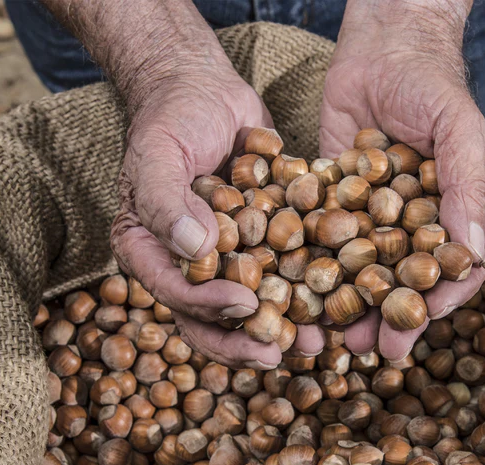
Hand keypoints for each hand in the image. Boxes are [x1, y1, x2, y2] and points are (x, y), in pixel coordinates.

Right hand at [41, 0, 317, 367]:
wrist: (206, 90)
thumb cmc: (173, 117)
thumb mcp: (159, 152)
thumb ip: (166, 201)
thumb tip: (195, 249)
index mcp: (149, 251)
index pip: (173, 292)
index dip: (207, 306)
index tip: (245, 304)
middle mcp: (184, 265)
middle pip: (209, 318)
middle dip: (243, 341)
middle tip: (277, 354)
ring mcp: (224, 259)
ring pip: (249, 308)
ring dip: (279, 329)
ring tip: (311, 345)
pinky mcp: (259, 246)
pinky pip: (281, 277)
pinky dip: (305, 295)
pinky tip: (335, 307)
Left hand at [319, 0, 484, 360]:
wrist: (380, 42)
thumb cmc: (432, 83)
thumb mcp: (459, 130)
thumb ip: (468, 188)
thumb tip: (474, 255)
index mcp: (457, 214)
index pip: (456, 272)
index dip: (439, 304)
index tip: (417, 327)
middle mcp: (416, 224)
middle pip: (407, 284)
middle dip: (390, 318)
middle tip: (370, 348)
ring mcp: (375, 217)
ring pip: (365, 273)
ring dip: (352, 307)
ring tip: (333, 337)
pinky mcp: (335, 202)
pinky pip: (326, 244)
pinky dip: (314, 271)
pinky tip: (296, 295)